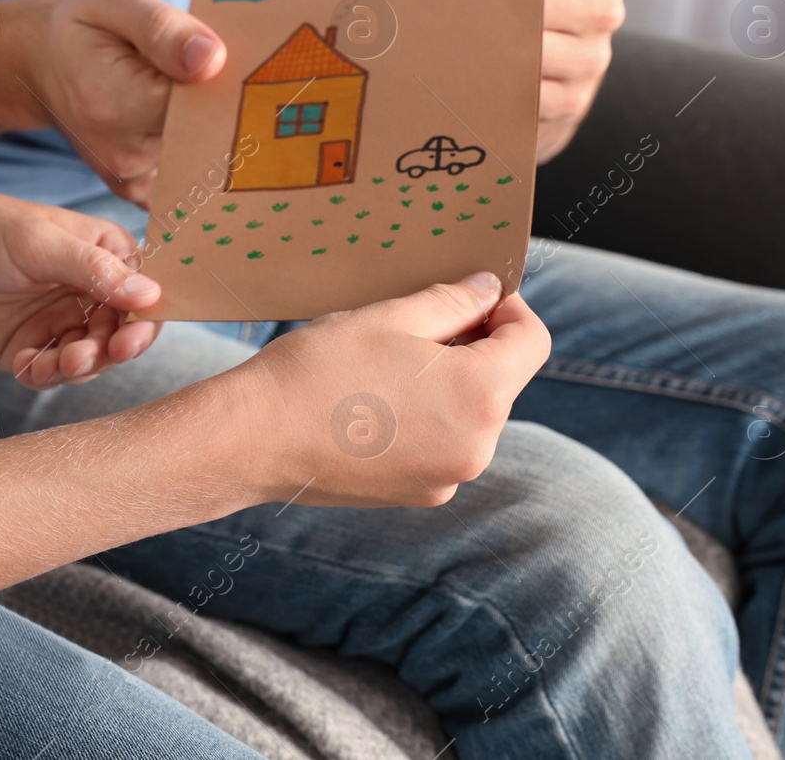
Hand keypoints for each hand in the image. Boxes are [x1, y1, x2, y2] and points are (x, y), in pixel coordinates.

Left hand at [0, 189, 163, 387]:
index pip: (143, 292)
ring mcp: (59, 323)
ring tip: (62, 361)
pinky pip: (50, 372)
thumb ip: (93, 270)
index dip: (145, 318)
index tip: (132, 336)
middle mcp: (89, 293)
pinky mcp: (29, 349)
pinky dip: (46, 375)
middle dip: (111, 349)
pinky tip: (31, 367)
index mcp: (104, 256)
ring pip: (89, 358)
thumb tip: (150, 295)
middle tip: (94, 354)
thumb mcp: (39, 241)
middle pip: (121, 332)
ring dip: (81, 365)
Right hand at [28, 0, 227, 205]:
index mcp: (115, 104)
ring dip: (204, 123)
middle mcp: (124, 153)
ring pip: (202, 154)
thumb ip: (162, 26)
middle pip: (206, 134)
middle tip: (200, 68)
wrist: (43, 62)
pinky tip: (175, 118)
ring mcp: (132, 178)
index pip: (201, 104)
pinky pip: (186, 175)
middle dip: (215, 103)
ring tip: (175, 88)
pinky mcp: (138, 189)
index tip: (219, 55)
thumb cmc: (82, 22)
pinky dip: (192, 147)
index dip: (221, 80)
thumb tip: (212, 59)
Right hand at [223, 272, 550, 506]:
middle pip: (502, 381)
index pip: (532, 342)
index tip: (475, 295)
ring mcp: (448, 478)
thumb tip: (487, 290)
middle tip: (420, 321)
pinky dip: (425, 418)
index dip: (511, 309)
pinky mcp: (418, 495)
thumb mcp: (388, 317)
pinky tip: (374, 400)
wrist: (252, 440)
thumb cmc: (316, 371)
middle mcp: (477, 447)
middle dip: (474, 346)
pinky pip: (442, 445)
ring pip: (471, 415)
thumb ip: (451, 302)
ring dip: (448, 383)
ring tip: (387, 362)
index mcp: (480, 395)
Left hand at [441, 0, 625, 162]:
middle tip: (432, 10)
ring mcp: (594, 58)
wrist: (521, 10)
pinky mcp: (573, 102)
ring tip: (438, 42)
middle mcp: (605, 4)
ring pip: (531, 56)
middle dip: (481, 9)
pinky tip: (458, 77)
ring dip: (482, 52)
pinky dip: (492, 90)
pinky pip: (528, 100)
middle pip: (536, 8)